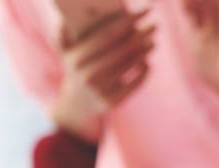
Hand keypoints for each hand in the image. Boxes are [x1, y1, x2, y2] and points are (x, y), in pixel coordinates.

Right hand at [52, 10, 155, 141]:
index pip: (108, 35)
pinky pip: (136, 81)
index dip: (129, 20)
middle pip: (124, 49)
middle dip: (142, 34)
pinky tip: (146, 62)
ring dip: (145, 50)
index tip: (146, 10)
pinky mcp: (112, 102)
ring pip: (131, 64)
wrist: (75, 105)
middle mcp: (88, 76)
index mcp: (76, 59)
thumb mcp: (66, 53)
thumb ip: (63, 34)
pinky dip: (144, 69)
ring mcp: (100, 90)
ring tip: (152, 42)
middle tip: (154, 26)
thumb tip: (64, 19)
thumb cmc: (76, 69)